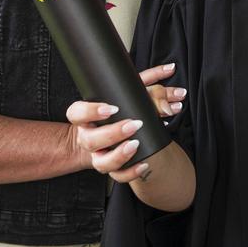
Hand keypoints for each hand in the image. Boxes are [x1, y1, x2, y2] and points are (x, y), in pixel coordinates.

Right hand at [66, 62, 183, 182]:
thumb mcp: (128, 94)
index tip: (112, 108)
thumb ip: (148, 82)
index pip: (76, 113)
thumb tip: (170, 69)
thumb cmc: (118, 111)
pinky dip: (131, 172)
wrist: (107, 137)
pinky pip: (118, 176)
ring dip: (120, 155)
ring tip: (137, 144)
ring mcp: (97, 156)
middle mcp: (88, 138)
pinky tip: (145, 164)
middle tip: (134, 124)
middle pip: (91, 140)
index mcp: (84, 116)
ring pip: (102, 163)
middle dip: (112, 133)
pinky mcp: (110, 169)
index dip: (91, 111)